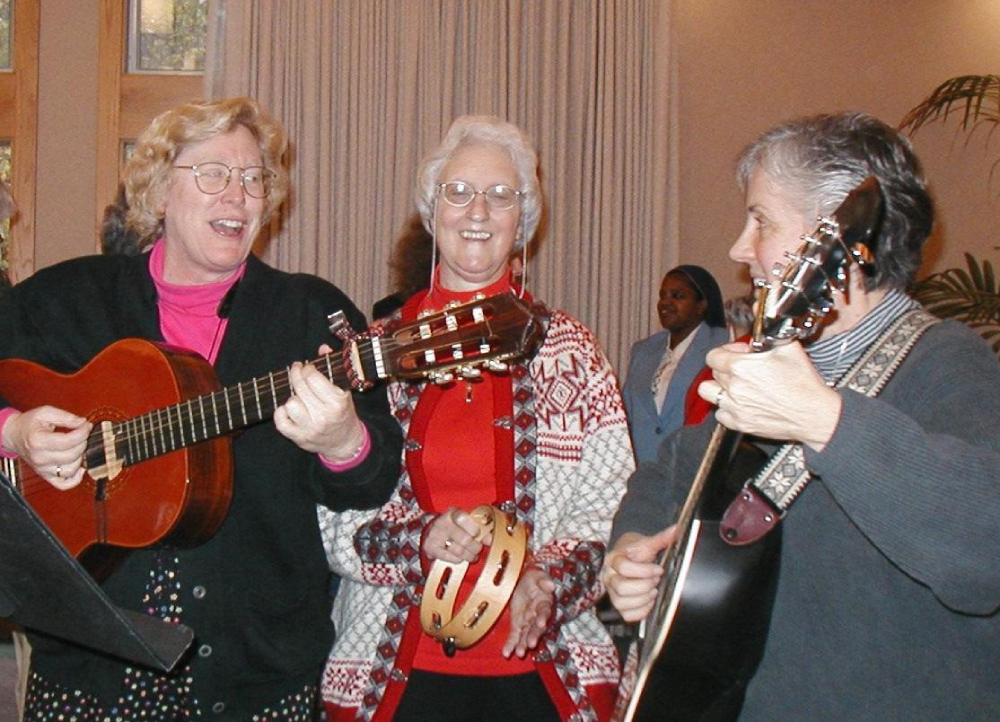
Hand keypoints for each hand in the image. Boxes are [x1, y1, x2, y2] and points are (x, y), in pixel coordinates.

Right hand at [2, 407, 90, 489]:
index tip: (86, 426)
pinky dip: (75, 479)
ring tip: (79, 447)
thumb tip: (83, 423)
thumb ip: (66, 417)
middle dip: (83, 442)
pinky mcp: (46, 475)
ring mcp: (42, 469)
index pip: (67, 441)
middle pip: (71, 455)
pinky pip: (63, 484)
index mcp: (38, 441)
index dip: (82, 433)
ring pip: (70, 470)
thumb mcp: (46, 413)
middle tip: (83, 434)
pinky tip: (80, 468)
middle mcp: (39, 458)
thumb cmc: (29, 424)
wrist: (15, 435)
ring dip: (81, 458)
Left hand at [274, 344, 366, 460]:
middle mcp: (323, 416)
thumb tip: (322, 347)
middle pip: (300, 387)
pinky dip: (282, 413)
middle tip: (297, 371)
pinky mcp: (298, 438)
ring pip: (290, 403)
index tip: (307, 367)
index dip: (307, 368)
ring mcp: (309, 428)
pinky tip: (289, 410)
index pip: (313, 378)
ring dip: (293, 398)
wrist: (345, 443)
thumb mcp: (343, 391)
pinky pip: (280, 421)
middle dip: (296, 375)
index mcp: (337, 402)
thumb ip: (332, 368)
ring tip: (299, 397)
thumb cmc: (343, 413)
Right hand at [422, 507, 489, 563]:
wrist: (432, 533)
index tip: (477, 533)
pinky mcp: (430, 548)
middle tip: (477, 548)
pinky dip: (458, 560)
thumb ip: (482, 529)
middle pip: (464, 539)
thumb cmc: (455, 527)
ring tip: (472, 555)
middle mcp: (442, 522)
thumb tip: (492, 538)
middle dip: (475, 547)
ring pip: (458, 550)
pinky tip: (460, 557)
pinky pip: (450, 558)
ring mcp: (435, 535)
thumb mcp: (467, 523)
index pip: (462, 518)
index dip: (473, 528)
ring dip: (469, 555)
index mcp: (453, 513)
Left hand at [502, 567, 555, 657]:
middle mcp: (536, 616)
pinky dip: (510, 645)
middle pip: (536, 627)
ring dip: (523, 644)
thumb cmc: (533, 579)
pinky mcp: (517, 625)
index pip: (544, 612)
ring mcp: (527, 623)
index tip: (542, 623)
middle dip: (533, 636)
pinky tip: (506, 653)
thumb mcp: (538, 575)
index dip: (543, 617)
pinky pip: (514, 637)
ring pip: (525, 635)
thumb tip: (551, 586)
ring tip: (520, 653)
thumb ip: (544, 580)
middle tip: (531, 644)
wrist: (523, 582)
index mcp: (543, 603)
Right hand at [602, 528, 675, 621]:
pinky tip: (649, 602)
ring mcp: (612, 593)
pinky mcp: (619, 605)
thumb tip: (678, 529)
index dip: (644, 571)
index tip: (659, 569)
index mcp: (614, 559)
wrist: (628, 558)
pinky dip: (640, 611)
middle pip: (621, 587)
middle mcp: (609, 577)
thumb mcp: (647, 543)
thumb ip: (661, 538)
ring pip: (622, 603)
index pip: (623, 567)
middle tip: (656, 580)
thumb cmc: (636, 551)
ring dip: (642, 599)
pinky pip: (626, 615)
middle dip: (644, 585)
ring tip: (654, 591)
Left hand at [698, 340, 841, 450]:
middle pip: (713, 372)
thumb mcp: (788, 347)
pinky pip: (720, 413)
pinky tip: (741, 403)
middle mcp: (733, 387)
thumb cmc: (804, 384)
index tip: (738, 353)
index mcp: (740, 367)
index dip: (726, 351)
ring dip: (718, 387)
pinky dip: (727, 408)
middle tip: (744, 368)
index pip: (713, 356)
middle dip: (726, 367)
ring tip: (734, 385)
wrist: (814, 414)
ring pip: (708, 392)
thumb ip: (768, 335)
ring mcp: (734, 407)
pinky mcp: (739, 423)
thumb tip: (760, 322)